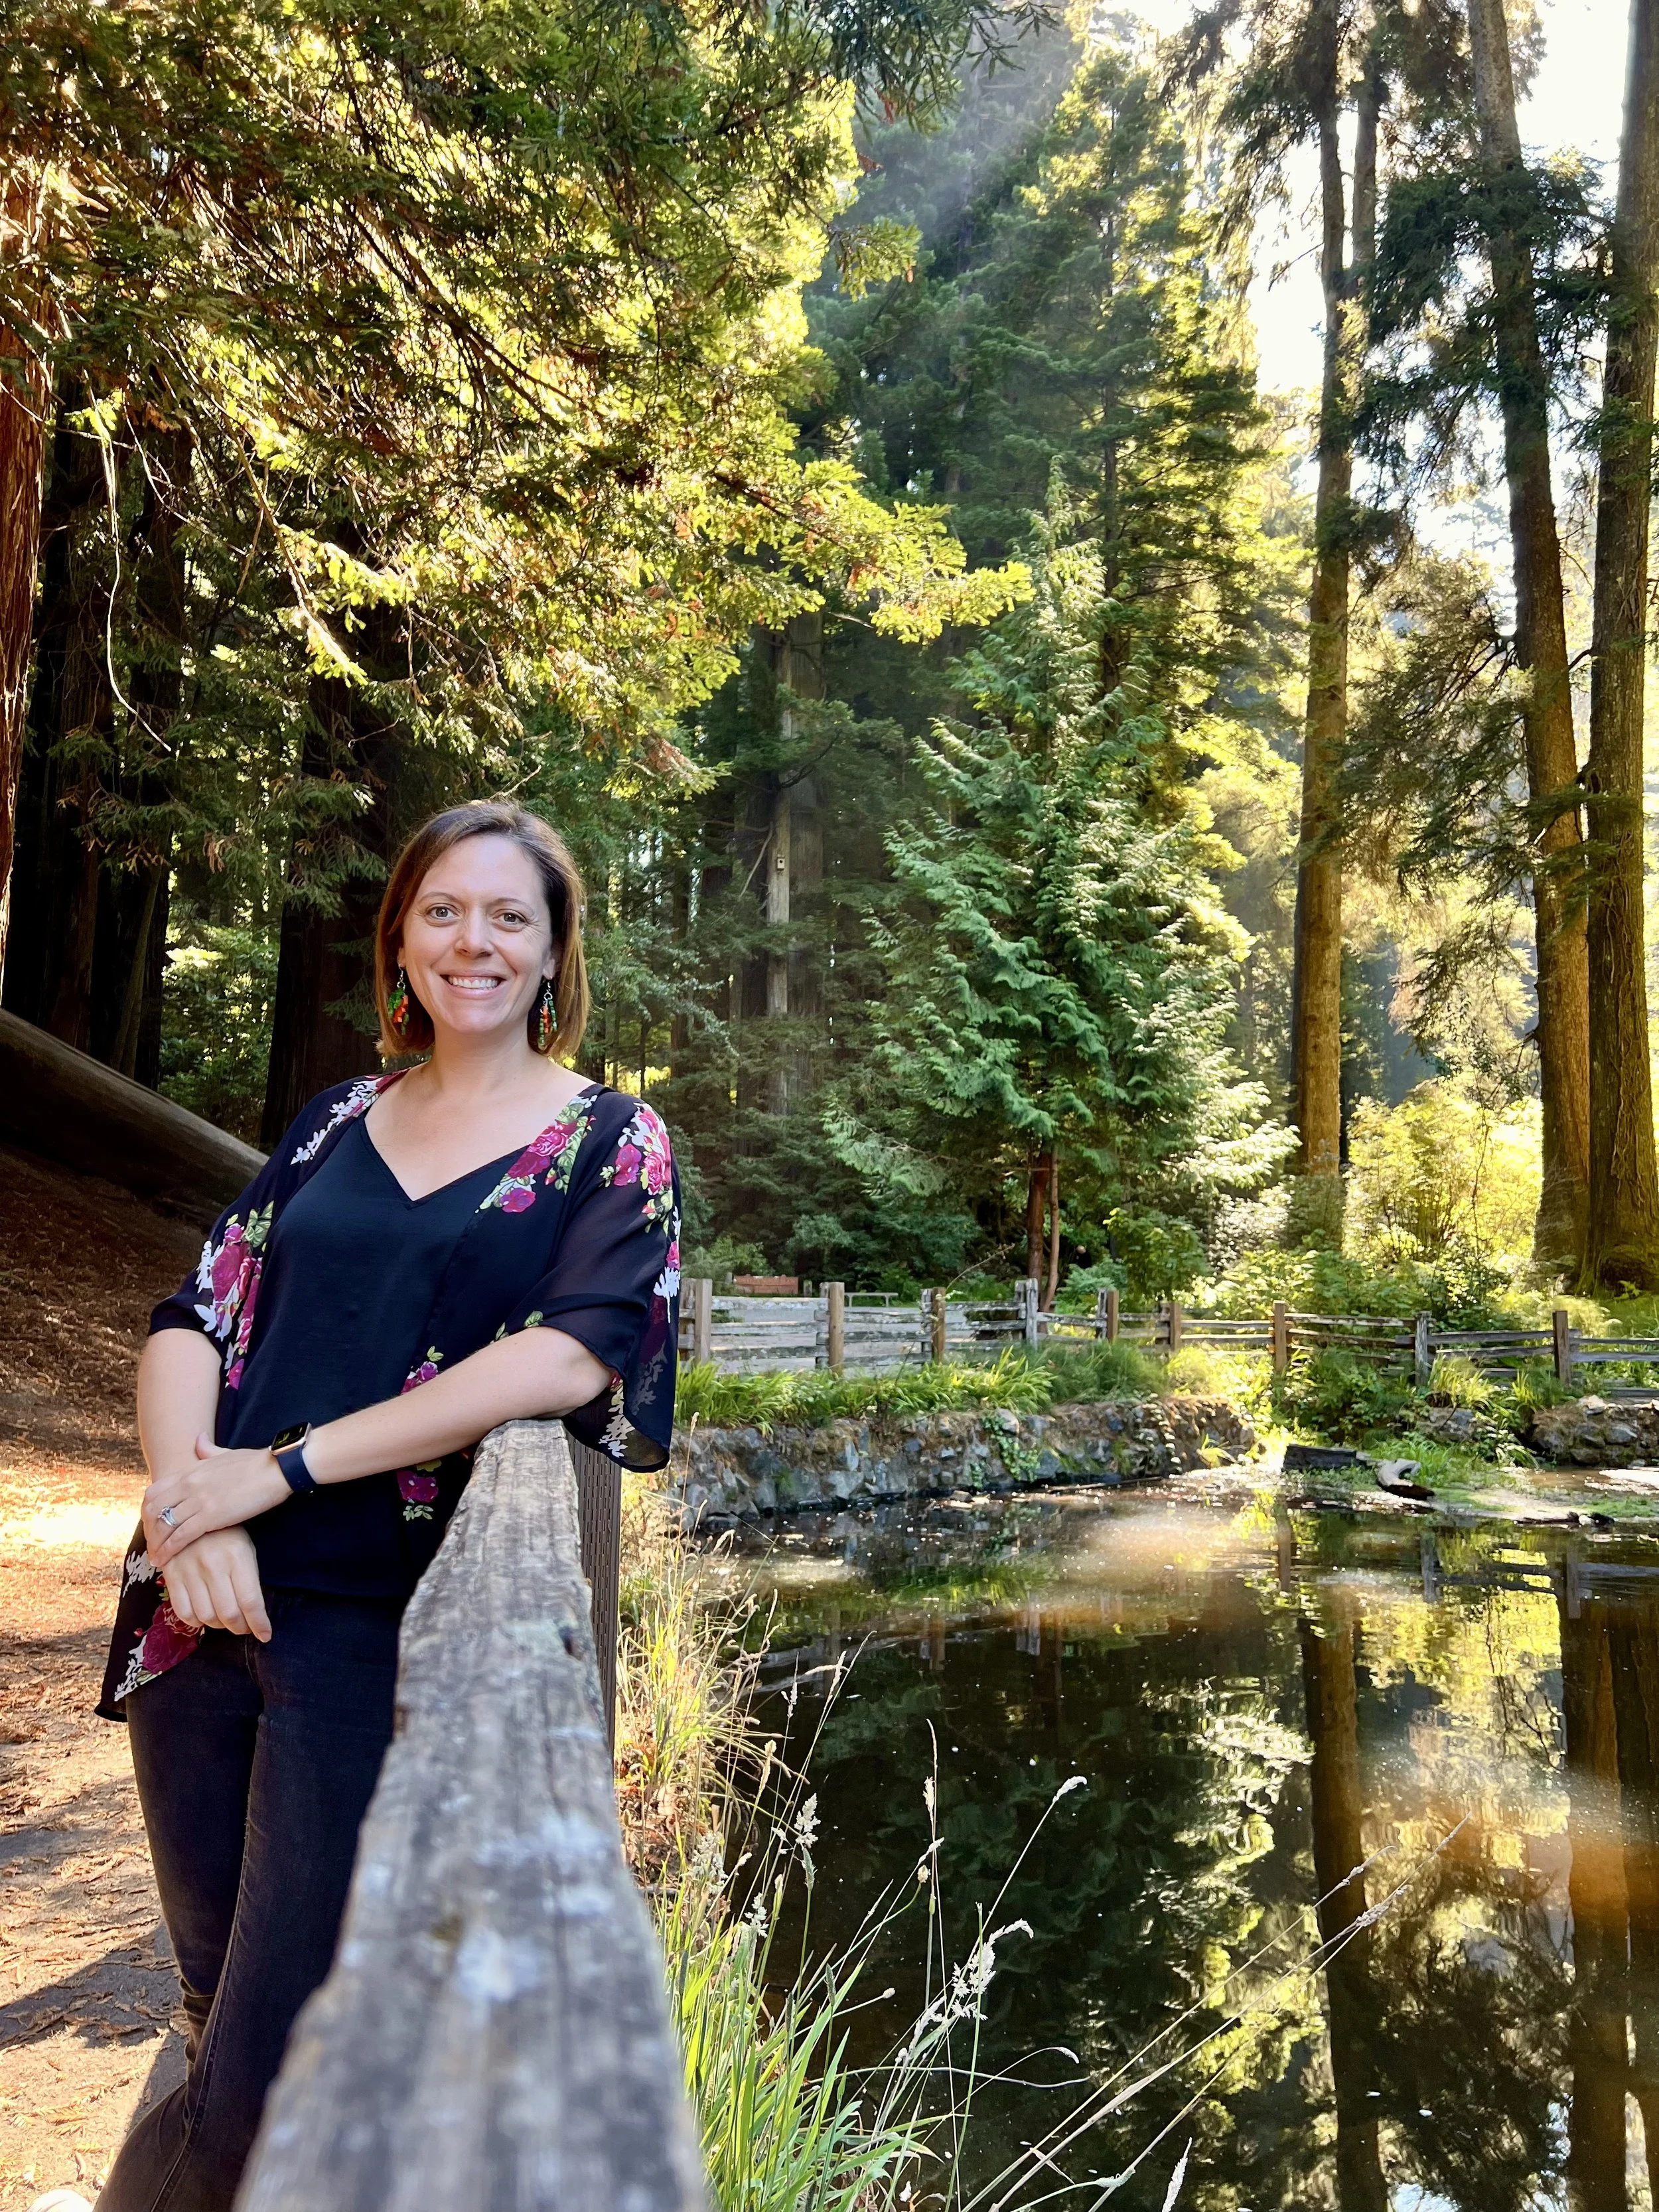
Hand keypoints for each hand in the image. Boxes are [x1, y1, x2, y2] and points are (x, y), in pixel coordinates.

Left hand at [144, 1432, 288, 1567]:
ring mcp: (198, 1499)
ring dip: (156, 1544)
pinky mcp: (210, 1515)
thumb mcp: (226, 1452)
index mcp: (191, 1470)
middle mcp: (188, 1484)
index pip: (154, 1492)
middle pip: (153, 1510)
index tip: (151, 1525)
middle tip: (152, 1545)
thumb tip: (198, 1439)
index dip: (147, 1511)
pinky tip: (166, 1560)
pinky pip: (181, 1536)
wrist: (276, 1469)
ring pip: (164, 1525)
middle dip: (148, 1530)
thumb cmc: (255, 1462)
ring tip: (155, 1559)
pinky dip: (169, 1550)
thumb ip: (207, 1449)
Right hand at [163, 1528, 271, 1640]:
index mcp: (237, 1557)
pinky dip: (196, 1622)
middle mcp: (213, 1566)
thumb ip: (249, 1579)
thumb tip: (253, 1612)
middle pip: (229, 1613)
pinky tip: (205, 1617)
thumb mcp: (245, 1549)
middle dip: (241, 1628)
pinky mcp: (172, 1576)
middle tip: (245, 1628)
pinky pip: (183, 1611)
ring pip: (206, 1616)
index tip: (265, 1635)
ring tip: (226, 1622)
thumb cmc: (226, 1533)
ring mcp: (190, 1572)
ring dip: (220, 1626)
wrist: (189, 1514)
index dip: (259, 1624)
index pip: (250, 1601)